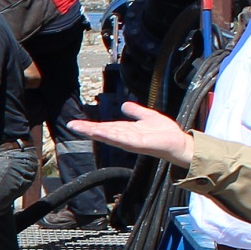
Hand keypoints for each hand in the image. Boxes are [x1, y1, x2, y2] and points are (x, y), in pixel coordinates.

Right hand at [67, 101, 194, 164]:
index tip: (75, 123)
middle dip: (87, 129)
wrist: (179, 142)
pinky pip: (122, 139)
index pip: (104, 127)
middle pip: (103, 132)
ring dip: (94, 132)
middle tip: (71, 125)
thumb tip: (123, 105)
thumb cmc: (164, 133)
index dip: (90, 125)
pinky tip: (100, 132)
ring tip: (80, 128)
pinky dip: (110, 136)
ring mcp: (130, 142)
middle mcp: (125, 138)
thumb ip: (135, 111)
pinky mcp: (138, 144)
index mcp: (125, 131)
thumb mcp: (147, 116)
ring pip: (109, 135)